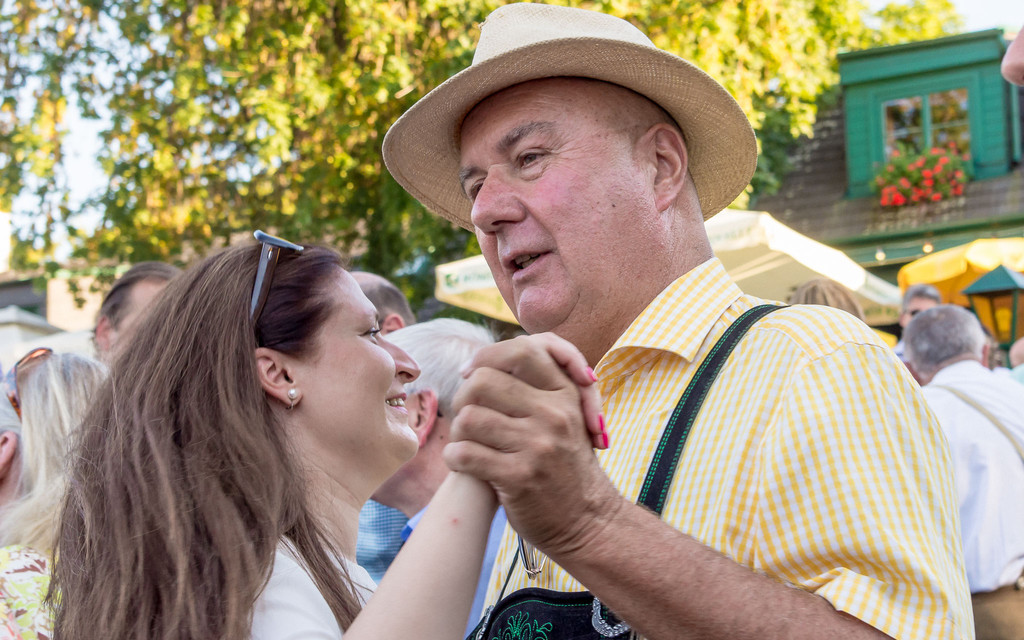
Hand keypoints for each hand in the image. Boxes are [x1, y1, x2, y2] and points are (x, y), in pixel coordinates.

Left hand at [444, 333, 622, 556]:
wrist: (588, 522)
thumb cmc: (566, 466)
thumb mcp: (568, 417)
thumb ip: (537, 386)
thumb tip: (481, 363)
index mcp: (566, 393)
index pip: (522, 350)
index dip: (487, 357)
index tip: (472, 374)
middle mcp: (554, 414)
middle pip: (483, 381)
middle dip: (464, 397)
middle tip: (467, 417)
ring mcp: (538, 446)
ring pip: (469, 417)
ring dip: (458, 432)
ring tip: (467, 443)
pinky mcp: (519, 477)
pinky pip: (465, 453)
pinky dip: (455, 458)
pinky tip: (463, 464)